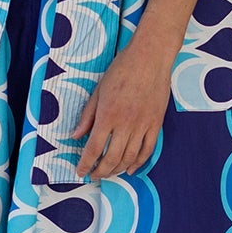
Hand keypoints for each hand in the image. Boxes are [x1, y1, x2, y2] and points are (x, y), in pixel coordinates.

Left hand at [71, 39, 174, 178]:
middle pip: (112, 158)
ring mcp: (143, 125)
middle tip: (94, 175)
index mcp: (108, 115)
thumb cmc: (122, 69)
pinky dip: (139, 163)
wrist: (150, 57)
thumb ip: (87, 116)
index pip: (94, 148)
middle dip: (101, 171)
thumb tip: (75, 136)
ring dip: (118, 169)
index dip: (85, 164)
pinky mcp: (156, 124)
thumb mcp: (98, 90)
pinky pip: (148, 150)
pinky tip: (130, 168)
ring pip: (130, 157)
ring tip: (109, 173)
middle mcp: (126, 124)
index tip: (80, 171)